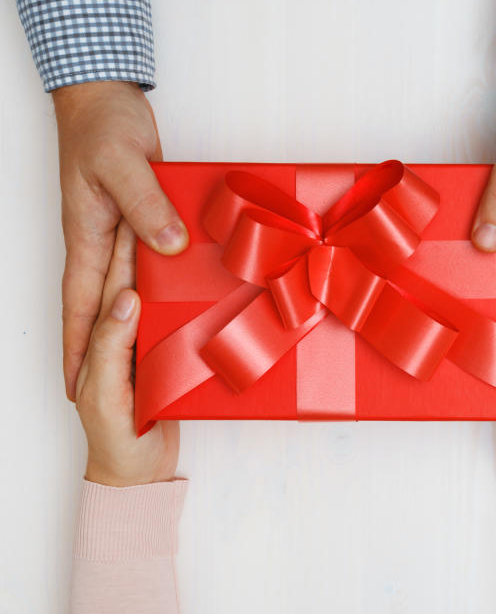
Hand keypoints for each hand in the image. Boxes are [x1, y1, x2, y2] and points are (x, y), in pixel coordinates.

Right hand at [53, 81, 187, 400]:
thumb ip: (146, 206)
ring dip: (123, 324)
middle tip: (106, 392)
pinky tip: (169, 303)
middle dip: (95, 351)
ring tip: (139, 362)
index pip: (79, 305)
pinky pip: (141, 263)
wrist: (106, 99)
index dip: (77, 348)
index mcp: (87, 237)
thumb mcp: (124, 164)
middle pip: (95, 308)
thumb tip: (167, 247)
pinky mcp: (135, 220)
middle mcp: (98, 242)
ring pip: (119, 289)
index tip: (74, 387)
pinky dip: (149, 287)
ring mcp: (116, 232)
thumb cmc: (103, 127)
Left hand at [75, 223, 179, 486]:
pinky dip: (184, 299)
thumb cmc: (114, 440)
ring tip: (183, 237)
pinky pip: (175, 320)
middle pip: (132, 284)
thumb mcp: (107, 394)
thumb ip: (111, 346)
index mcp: (98, 341)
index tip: (136, 218)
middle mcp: (120, 337)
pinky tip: (198, 282)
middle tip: (164, 215)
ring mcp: (144, 347)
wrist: (139, 476)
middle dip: (142, 252)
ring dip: (166, 271)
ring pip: (156, 298)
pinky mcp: (168, 359)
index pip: (109, 286)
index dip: (120, 253)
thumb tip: (126, 298)